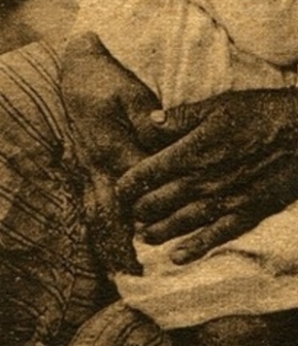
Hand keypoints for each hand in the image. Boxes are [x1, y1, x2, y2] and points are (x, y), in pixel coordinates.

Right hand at [61, 32, 164, 273]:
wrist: (78, 72)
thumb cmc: (110, 81)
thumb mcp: (132, 94)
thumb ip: (149, 119)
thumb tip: (160, 141)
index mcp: (112, 148)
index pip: (136, 186)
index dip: (153, 208)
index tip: (171, 229)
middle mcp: (97, 167)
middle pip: (111, 214)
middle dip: (124, 244)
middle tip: (139, 273)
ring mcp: (88, 171)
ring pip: (97, 217)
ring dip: (109, 245)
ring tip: (125, 273)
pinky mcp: (85, 171)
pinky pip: (90, 208)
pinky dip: (100, 232)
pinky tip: (110, 250)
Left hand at [117, 86, 297, 263]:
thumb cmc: (264, 111)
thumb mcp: (220, 104)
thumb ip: (182, 116)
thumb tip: (149, 122)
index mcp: (194, 150)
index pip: (146, 174)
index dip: (128, 184)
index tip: (122, 188)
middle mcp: (205, 180)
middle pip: (158, 204)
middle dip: (139, 211)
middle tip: (132, 213)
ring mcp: (226, 200)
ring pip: (180, 224)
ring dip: (158, 232)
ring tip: (145, 237)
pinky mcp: (248, 212)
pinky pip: (215, 237)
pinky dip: (194, 249)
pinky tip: (178, 257)